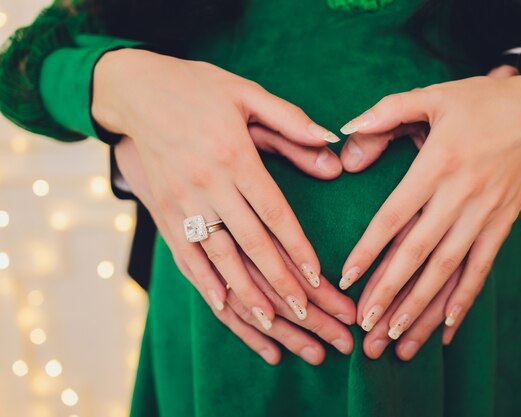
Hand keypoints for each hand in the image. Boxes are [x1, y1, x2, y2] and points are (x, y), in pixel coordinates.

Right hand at [94, 48, 344, 329]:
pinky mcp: (163, 210)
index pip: (274, 212)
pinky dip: (204, 283)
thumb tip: (333, 145)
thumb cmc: (198, 89)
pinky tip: (223, 306)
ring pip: (219, 257)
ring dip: (247, 293)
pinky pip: (185, 254)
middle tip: (307, 313)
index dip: (297, 247)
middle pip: (251, 243)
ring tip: (273, 323)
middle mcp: (207, 184)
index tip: (318, 277)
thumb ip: (291, 122)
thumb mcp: (247, 94)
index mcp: (233, 155)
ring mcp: (182, 201)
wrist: (135, 90)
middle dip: (280, 282)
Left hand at [352, 64, 519, 358]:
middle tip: (365, 328)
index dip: (369, 249)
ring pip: (448, 269)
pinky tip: (444, 328)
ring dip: (421, 307)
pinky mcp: (502, 225)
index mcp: (438, 163)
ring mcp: (485, 214)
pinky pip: (482, 268)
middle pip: (419, 253)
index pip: (395, 215)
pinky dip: (463, 299)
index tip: (346, 279)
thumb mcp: (431, 95)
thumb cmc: (480, 102)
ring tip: (396, 339)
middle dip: (389, 293)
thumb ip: (385, 113)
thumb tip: (344, 135)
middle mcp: (461, 194)